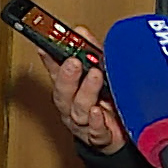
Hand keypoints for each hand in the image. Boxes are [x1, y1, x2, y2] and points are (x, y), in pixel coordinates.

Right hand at [42, 27, 125, 153]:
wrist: (122, 133)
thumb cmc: (109, 100)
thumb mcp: (102, 70)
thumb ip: (92, 51)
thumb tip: (79, 30)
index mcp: (69, 87)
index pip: (55, 69)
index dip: (48, 57)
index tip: (44, 45)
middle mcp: (71, 105)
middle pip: (62, 92)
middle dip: (66, 76)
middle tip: (73, 62)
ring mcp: (82, 122)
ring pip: (78, 110)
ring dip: (86, 91)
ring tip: (95, 76)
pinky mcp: (98, 137)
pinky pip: (94, 131)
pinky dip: (95, 122)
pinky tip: (97, 112)